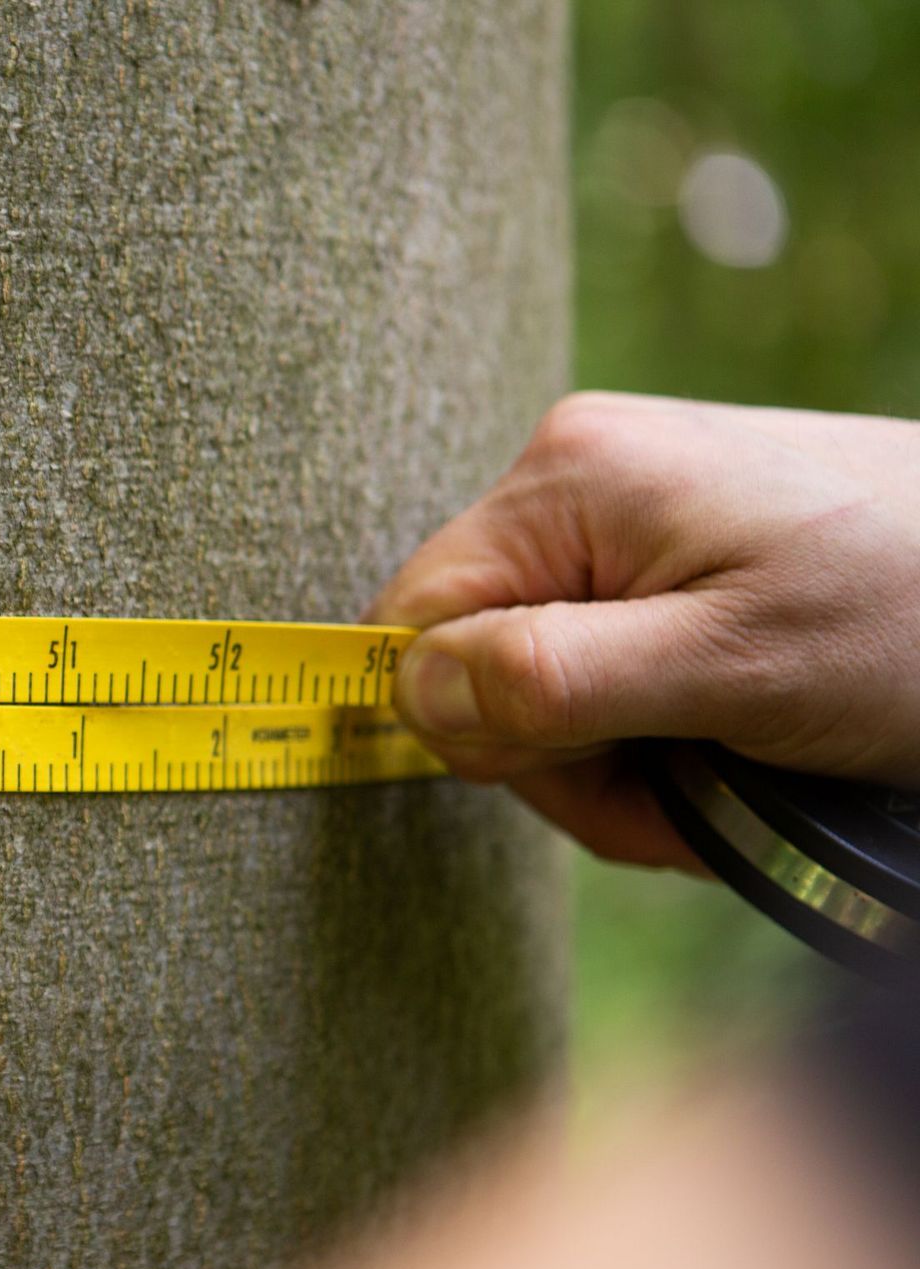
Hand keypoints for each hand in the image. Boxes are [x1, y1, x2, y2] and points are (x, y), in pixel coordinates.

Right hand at [370, 392, 919, 868]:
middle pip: (480, 660)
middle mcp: (581, 475)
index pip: (416, 625)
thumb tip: (407, 695)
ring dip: (622, 758)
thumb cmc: (916, 619)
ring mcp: (628, 509)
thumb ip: (552, 680)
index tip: (594, 767)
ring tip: (732, 767)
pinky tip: (734, 740)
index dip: (476, 727)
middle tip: (690, 785)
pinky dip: (657, 727)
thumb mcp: (731, 671)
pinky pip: (604, 660)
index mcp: (570, 478)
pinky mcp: (673, 546)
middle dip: (571, 757)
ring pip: (542, 677)